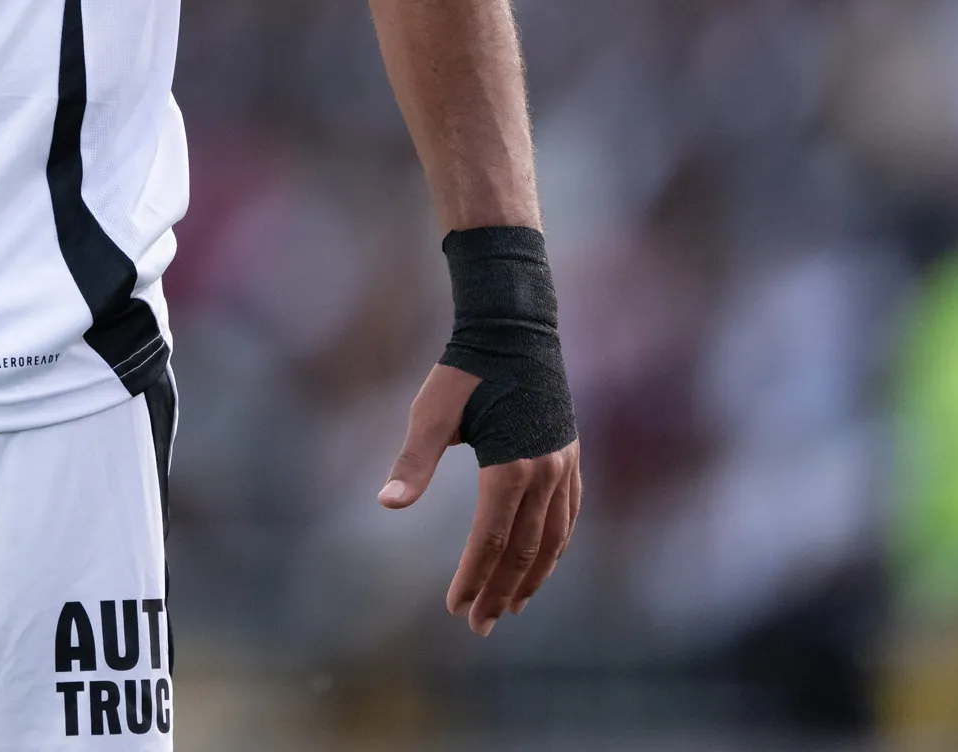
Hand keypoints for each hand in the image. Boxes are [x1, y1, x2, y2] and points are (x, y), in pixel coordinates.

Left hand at [378, 363, 580, 635]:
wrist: (515, 332)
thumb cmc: (464, 372)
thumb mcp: (431, 413)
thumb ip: (413, 462)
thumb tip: (387, 504)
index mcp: (510, 467)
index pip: (491, 540)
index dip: (473, 577)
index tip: (456, 608)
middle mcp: (545, 473)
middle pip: (524, 551)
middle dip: (500, 592)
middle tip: (479, 625)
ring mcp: (564, 467)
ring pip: (553, 540)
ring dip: (532, 579)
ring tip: (510, 607)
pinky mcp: (570, 458)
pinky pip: (569, 517)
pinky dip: (556, 548)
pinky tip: (542, 563)